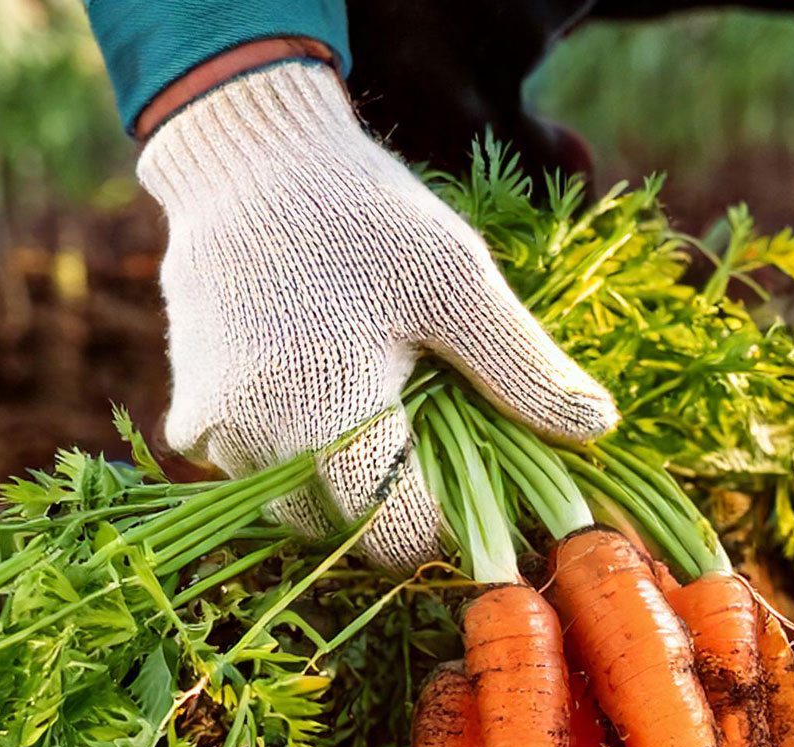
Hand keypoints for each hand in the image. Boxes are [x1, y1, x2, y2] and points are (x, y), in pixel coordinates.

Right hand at [137, 60, 616, 569]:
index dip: (453, 525)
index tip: (483, 484)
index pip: (401, 538)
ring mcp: (216, 437)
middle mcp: (259, 445)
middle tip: (436, 440)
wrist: (246, 159)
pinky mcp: (192, 419)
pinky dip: (301, 459)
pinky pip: (259, 475)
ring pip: (302, 512)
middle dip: (401, 509)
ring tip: (384, 414)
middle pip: (350, 535)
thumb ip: (524, 368)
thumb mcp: (458, 283)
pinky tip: (331, 399)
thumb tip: (600, 427)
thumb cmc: (361, 215)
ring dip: (348, 489)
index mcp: (328, 421)